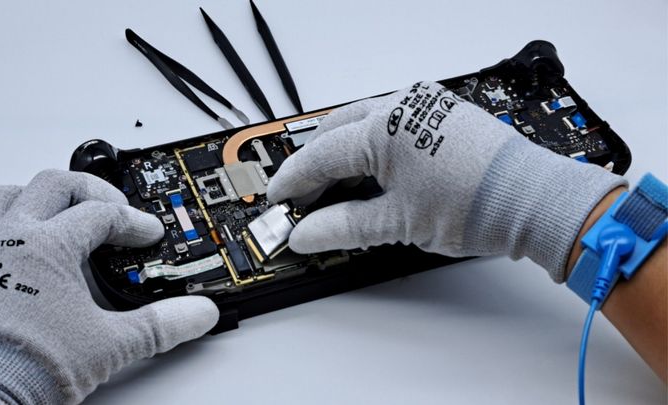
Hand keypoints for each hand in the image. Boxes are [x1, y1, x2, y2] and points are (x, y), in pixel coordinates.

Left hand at [0, 170, 217, 403]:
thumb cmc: (28, 366)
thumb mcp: (110, 345)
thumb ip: (160, 325)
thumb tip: (196, 314)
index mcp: (48, 246)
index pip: (102, 214)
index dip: (134, 221)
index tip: (149, 235)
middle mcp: (13, 238)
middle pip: (56, 185)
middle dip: (93, 192)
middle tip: (115, 210)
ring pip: (9, 194)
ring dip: (42, 196)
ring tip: (65, 211)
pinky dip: (12, 222)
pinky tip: (29, 246)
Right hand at [268, 81, 624, 280]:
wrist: (533, 199)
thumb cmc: (477, 206)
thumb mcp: (399, 223)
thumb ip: (344, 227)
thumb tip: (307, 233)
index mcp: (383, 129)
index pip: (321, 157)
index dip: (293, 182)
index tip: (278, 200)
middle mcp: (400, 107)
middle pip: (335, 133)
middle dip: (314, 166)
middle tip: (302, 199)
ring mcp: (422, 106)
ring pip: (361, 125)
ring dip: (341, 155)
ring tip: (333, 191)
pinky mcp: (439, 114)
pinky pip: (389, 125)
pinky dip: (369, 148)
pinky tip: (368, 174)